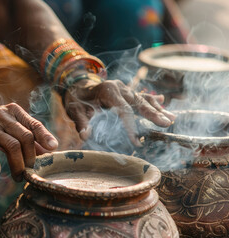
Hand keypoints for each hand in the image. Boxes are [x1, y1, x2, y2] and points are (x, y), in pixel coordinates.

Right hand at [0, 102, 58, 180]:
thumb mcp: (9, 126)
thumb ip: (28, 136)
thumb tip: (48, 151)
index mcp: (14, 112)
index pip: (34, 124)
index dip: (44, 136)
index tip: (53, 148)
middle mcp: (3, 116)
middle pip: (25, 137)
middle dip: (31, 157)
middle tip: (31, 171)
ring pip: (10, 145)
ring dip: (17, 164)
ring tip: (19, 176)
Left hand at [61, 79, 176, 145]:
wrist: (75, 86)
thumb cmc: (76, 100)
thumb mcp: (75, 110)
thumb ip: (81, 122)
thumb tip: (85, 136)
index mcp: (108, 90)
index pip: (123, 110)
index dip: (130, 126)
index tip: (136, 141)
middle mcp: (120, 87)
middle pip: (139, 102)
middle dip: (153, 114)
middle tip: (166, 124)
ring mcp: (125, 88)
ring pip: (144, 98)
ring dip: (158, 109)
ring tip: (172, 119)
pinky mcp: (127, 91)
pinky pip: (142, 96)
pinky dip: (154, 101)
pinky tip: (165, 104)